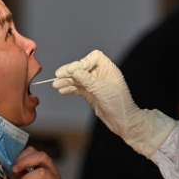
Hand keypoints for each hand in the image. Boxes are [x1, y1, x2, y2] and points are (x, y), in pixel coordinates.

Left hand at [12, 147, 72, 178]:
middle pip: (42, 156)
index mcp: (44, 166)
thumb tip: (6, 170)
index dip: (22, 155)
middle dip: (25, 161)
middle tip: (15, 170)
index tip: (13, 164)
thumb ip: (22, 174)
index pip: (34, 151)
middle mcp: (51, 171)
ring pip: (42, 172)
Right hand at [53, 50, 175, 156]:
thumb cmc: (118, 103)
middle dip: (70, 72)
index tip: (73, 70)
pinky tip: (62, 91)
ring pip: (78, 79)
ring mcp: (95, 84)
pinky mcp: (91, 93)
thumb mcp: (101, 89)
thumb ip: (86, 79)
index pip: (93, 58)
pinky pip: (78, 88)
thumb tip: (72, 69)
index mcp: (108, 69)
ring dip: (67, 81)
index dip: (82, 62)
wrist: (122, 121)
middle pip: (82, 68)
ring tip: (56, 85)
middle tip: (58, 76)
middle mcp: (101, 74)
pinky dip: (70, 89)